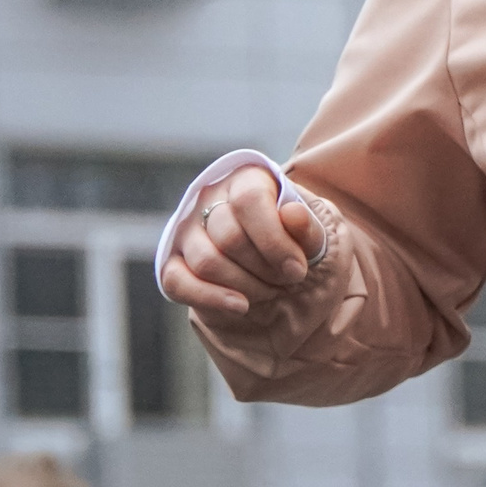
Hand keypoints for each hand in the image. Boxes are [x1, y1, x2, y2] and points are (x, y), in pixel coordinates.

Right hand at [158, 164, 325, 318]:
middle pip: (229, 237)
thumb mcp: (313, 234)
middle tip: (287, 282)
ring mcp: (186, 230)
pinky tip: (242, 307)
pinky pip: (176, 282)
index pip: (249, 201)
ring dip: (245, 286)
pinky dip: (211, 298)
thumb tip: (292, 214)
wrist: (278, 268)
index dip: (275, 241)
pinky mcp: (173, 262)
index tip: (298, 270)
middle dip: (265, 269)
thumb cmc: (296, 243)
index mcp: (246, 179)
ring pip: (207, 262)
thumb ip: (307, 227)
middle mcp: (209, 198)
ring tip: (270, 291)